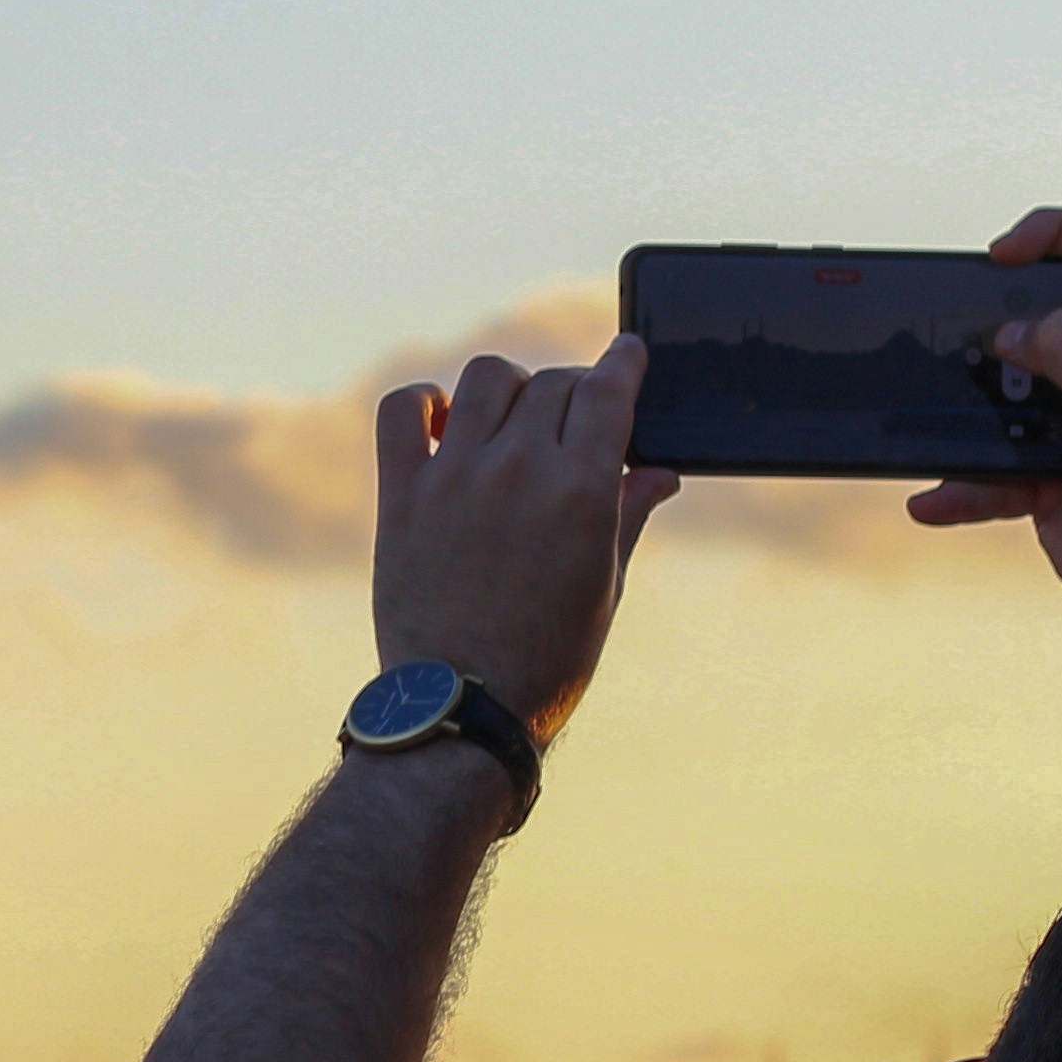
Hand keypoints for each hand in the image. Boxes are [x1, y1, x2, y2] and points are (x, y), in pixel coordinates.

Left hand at [370, 334, 677, 742]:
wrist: (462, 708)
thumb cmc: (547, 658)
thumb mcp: (604, 585)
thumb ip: (628, 513)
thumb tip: (660, 470)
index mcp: (582, 489)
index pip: (608, 389)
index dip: (622, 362)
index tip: (626, 353)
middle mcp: (519, 470)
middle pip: (553, 384)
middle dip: (571, 394)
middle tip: (569, 423)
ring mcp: (455, 477)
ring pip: (486, 380)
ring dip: (508, 389)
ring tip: (510, 422)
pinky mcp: (402, 496)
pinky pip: (403, 411)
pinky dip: (423, 401)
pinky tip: (442, 422)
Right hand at [906, 208, 1061, 642]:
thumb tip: (1011, 332)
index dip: (1052, 232)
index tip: (1000, 255)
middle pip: (1039, 315)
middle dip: (993, 319)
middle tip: (957, 333)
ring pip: (1002, 394)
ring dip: (966, 408)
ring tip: (935, 420)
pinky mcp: (1045, 477)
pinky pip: (987, 471)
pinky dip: (958, 487)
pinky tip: (931, 502)